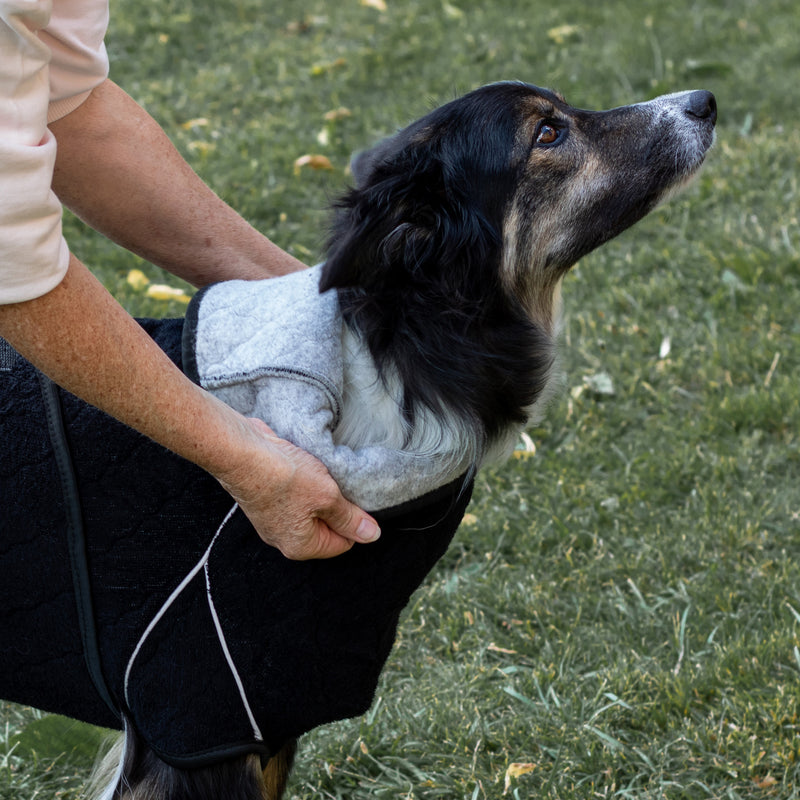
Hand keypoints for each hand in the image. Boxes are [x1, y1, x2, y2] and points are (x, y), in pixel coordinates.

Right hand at [215, 418, 380, 559]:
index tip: (354, 499)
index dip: (354, 520)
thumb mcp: (328, 497)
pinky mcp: (266, 499)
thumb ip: (350, 518)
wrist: (242, 453)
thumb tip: (371, 535)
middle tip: (335, 485)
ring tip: (316, 474)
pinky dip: (302, 482)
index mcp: (301, 546)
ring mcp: (272, 519)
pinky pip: (295, 496)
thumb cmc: (283, 477)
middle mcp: (284, 538)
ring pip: (311, 508)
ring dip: (319, 491)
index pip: (343, 543)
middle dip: (335, 505)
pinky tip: (302, 467)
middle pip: (326, 526)